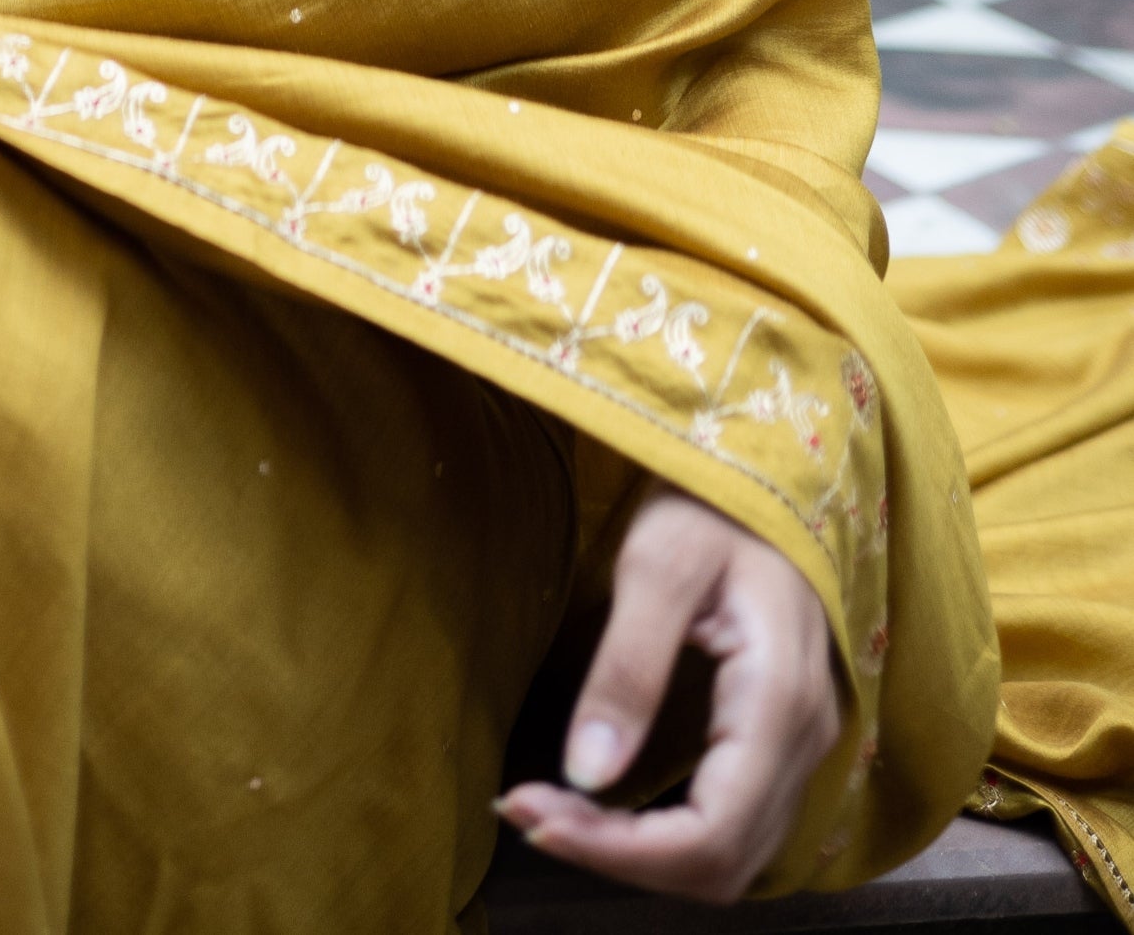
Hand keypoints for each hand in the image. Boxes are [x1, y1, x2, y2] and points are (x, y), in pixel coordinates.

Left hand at [499, 482, 840, 901]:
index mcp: (780, 703)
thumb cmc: (710, 504)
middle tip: (527, 811)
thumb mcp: (657, 565)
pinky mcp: (779, 739)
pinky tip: (604, 802)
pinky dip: (665, 834)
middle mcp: (806, 742)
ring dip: (639, 852)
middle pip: (719, 861)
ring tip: (553, 812)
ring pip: (728, 854)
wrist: (763, 473)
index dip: (621, 851)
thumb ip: (628, 667)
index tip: (533, 816)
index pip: (710, 835)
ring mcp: (801, 744)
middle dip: (619, 855)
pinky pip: (730, 822)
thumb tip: (588, 772)